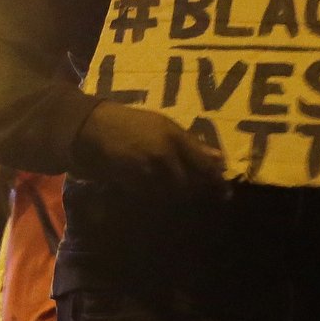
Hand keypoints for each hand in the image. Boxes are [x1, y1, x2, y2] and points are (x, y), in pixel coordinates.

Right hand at [71, 101, 223, 185]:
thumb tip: (220, 160)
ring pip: (170, 194)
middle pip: (189, 185)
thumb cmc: (131, 123)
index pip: (203, 165)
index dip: (216, 182)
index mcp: (174, 137)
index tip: (225, 193)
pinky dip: (156, 197)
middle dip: (194, 192)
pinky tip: (154, 190)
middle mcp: (163, 155)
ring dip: (175, 196)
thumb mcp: (164, 125)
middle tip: (199, 195)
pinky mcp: (131, 183)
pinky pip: (151, 197)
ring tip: (172, 190)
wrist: (93, 128)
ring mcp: (147, 171)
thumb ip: (192, 144)